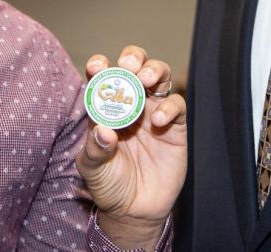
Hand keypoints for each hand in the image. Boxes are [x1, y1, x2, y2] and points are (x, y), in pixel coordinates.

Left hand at [76, 45, 186, 248]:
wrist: (135, 210)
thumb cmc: (109, 185)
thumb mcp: (93, 169)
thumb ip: (95, 149)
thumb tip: (103, 130)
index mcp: (106, 107)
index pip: (103, 77)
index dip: (100, 66)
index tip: (96, 66)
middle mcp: (131, 103)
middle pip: (135, 66)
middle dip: (132, 58)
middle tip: (128, 66)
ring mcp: (154, 112)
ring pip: (160, 76)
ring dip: (154, 70)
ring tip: (146, 79)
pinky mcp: (175, 127)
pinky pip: (177, 106)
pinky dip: (170, 107)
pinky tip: (157, 120)